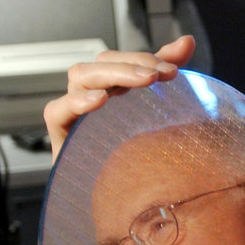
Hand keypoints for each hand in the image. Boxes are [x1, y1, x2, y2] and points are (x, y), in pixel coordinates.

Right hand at [43, 35, 196, 159]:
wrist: (124, 203)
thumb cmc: (138, 157)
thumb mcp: (158, 112)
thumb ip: (166, 72)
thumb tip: (186, 40)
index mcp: (114, 90)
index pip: (123, 60)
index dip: (145, 58)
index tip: (174, 70)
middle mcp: (93, 97)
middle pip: (102, 63)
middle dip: (132, 64)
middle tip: (159, 74)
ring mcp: (75, 114)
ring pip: (80, 77)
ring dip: (110, 75)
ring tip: (140, 80)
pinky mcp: (61, 136)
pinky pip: (57, 111)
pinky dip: (75, 102)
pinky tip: (98, 101)